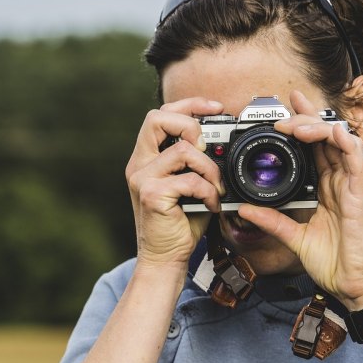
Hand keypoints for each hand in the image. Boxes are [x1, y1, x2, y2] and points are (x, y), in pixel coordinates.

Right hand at [125, 98, 223, 267]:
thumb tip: (223, 141)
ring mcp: (142, 178)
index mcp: (146, 157)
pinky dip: (208, 191)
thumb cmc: (181, 222)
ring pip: (183, 151)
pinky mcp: (151, 194)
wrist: (165, 258)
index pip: (160, 114)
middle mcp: (139, 163)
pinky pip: (189, 179)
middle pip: (158, 118)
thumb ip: (197, 161)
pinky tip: (211, 204)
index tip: (216, 108)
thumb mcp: (191, 184)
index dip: (189, 104)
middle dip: (191, 126)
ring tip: (215, 188)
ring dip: (209, 169)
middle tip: (207, 149)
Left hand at [238, 90, 362, 309]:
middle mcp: (338, 181)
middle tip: (283, 111)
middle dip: (305, 117)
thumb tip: (243, 209)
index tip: (281, 110)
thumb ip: (270, 220)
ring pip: (339, 140)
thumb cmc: (332, 263)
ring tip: (294, 125)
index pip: (313, 146)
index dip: (301, 124)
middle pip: (325, 137)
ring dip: (317, 126)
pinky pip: (356, 158)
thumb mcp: (292, 237)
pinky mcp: (360, 193)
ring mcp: (350, 184)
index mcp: (325, 187)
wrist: (352, 287)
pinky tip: (327, 133)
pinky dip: (343, 141)